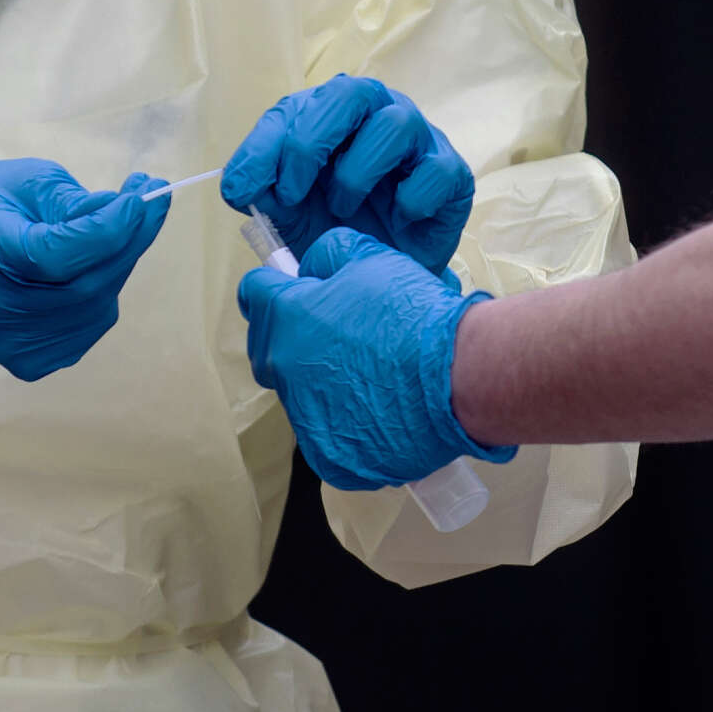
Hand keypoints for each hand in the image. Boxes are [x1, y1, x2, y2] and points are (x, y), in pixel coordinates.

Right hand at [0, 158, 169, 379]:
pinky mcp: (31, 362)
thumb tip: (129, 213)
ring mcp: (9, 342)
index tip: (139, 198)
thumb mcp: (33, 181)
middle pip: (82, 287)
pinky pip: (91, 323)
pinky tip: (96, 263)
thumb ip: (77, 201)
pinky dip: (106, 289)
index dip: (105, 231)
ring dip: (121, 263)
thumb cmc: (1, 203)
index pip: (53, 256)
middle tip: (153, 199)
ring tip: (123, 225)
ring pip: (94, 307)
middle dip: (128, 241)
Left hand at [221, 75, 475, 271]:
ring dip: (357, 172)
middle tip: (292, 193)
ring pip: (395, 124)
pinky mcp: (453, 173)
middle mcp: (377, 114)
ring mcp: (419, 140)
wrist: (387, 278)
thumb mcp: (292, 214)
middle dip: (310, 143)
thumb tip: (240, 185)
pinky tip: (395, 220)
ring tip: (342, 210)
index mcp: (332, 116)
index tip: (243, 188)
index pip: (296, 108)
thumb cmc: (339, 231)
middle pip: (351, 94)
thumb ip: (265, 194)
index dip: (265, 145)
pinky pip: (435, 171)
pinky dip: (409, 199)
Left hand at [236, 228, 509, 490]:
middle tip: (337, 333)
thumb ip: (329, 255)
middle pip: (268, 349)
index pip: (254, 294)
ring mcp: (305, 418)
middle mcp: (284, 369)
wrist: (458, 375)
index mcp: (287, 317)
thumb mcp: (370, 257)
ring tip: (371, 375)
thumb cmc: (413, 313)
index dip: (276, 286)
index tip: (298, 289)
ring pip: (300, 394)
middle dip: (291, 336)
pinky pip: (327, 436)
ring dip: (322, 382)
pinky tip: (379, 411)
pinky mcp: (331, 457)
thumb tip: (311, 269)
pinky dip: (346, 424)